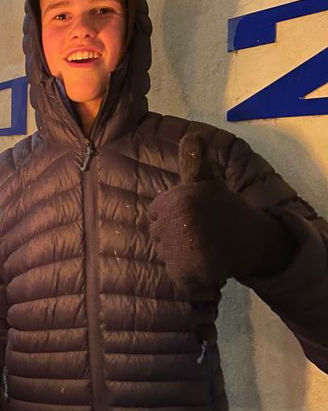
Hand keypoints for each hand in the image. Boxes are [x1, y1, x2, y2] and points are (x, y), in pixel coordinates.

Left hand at [148, 132, 291, 292]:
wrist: (255, 238)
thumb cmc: (225, 208)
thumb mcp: (207, 181)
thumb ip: (193, 161)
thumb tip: (191, 135)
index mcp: (177, 198)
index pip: (155, 214)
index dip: (172, 217)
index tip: (193, 216)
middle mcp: (178, 221)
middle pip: (158, 235)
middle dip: (176, 237)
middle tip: (202, 233)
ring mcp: (182, 248)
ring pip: (166, 255)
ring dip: (183, 255)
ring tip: (206, 247)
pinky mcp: (188, 271)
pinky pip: (177, 275)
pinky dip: (189, 275)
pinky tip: (207, 264)